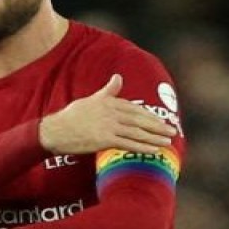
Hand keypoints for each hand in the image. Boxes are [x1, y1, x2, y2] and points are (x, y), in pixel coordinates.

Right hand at [38, 74, 176, 154]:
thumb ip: (108, 90)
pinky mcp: (104, 139)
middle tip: (172, 132)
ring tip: (167, 143)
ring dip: (154, 138)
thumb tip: (118, 77)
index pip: (135, 109)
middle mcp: (111, 112)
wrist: (56, 131)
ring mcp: (108, 126)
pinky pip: (128, 143)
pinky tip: (153, 150)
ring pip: (136, 132)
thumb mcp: (92, 99)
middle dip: (157, 126)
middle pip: (140, 120)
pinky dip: (142, 147)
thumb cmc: (72, 116)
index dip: (150, 116)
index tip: (161, 122)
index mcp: (109, 102)